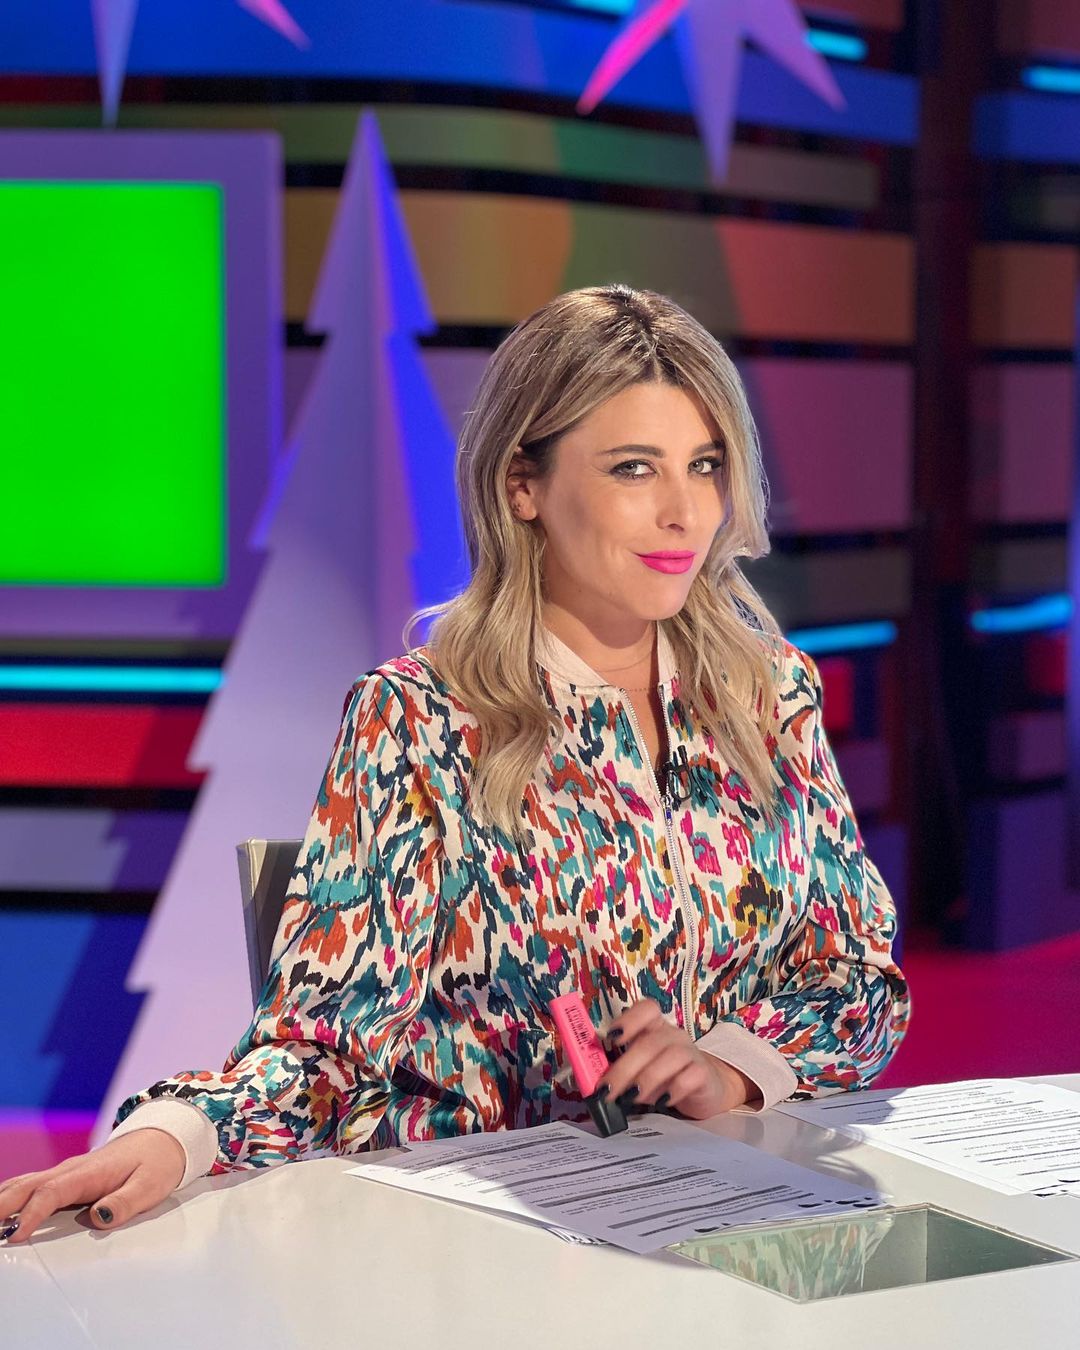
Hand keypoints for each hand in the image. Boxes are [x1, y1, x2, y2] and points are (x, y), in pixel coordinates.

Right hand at [0, 1129, 186, 1244]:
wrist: (164, 1138)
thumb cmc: (157, 1163)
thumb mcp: (150, 1186)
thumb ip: (124, 1203)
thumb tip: (98, 1217)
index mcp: (88, 1173)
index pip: (51, 1193)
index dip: (32, 1215)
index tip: (15, 1235)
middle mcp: (71, 1170)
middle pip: (27, 1187)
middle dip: (2, 1206)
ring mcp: (65, 1172)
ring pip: (24, 1184)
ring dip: (2, 1200)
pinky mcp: (66, 1178)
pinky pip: (31, 1185)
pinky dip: (10, 1196)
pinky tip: (1, 1208)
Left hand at [599, 999, 760, 1119]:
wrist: (704, 1089)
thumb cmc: (664, 1077)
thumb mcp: (639, 1071)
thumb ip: (618, 1071)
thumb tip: (590, 1081)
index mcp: (654, 1028)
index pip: (646, 1009)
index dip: (629, 1020)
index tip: (611, 1038)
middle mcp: (673, 1035)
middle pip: (649, 1042)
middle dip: (624, 1068)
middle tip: (607, 1091)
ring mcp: (690, 1052)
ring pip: (671, 1056)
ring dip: (647, 1078)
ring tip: (631, 1098)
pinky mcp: (703, 1074)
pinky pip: (691, 1076)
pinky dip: (674, 1089)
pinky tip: (662, 1102)